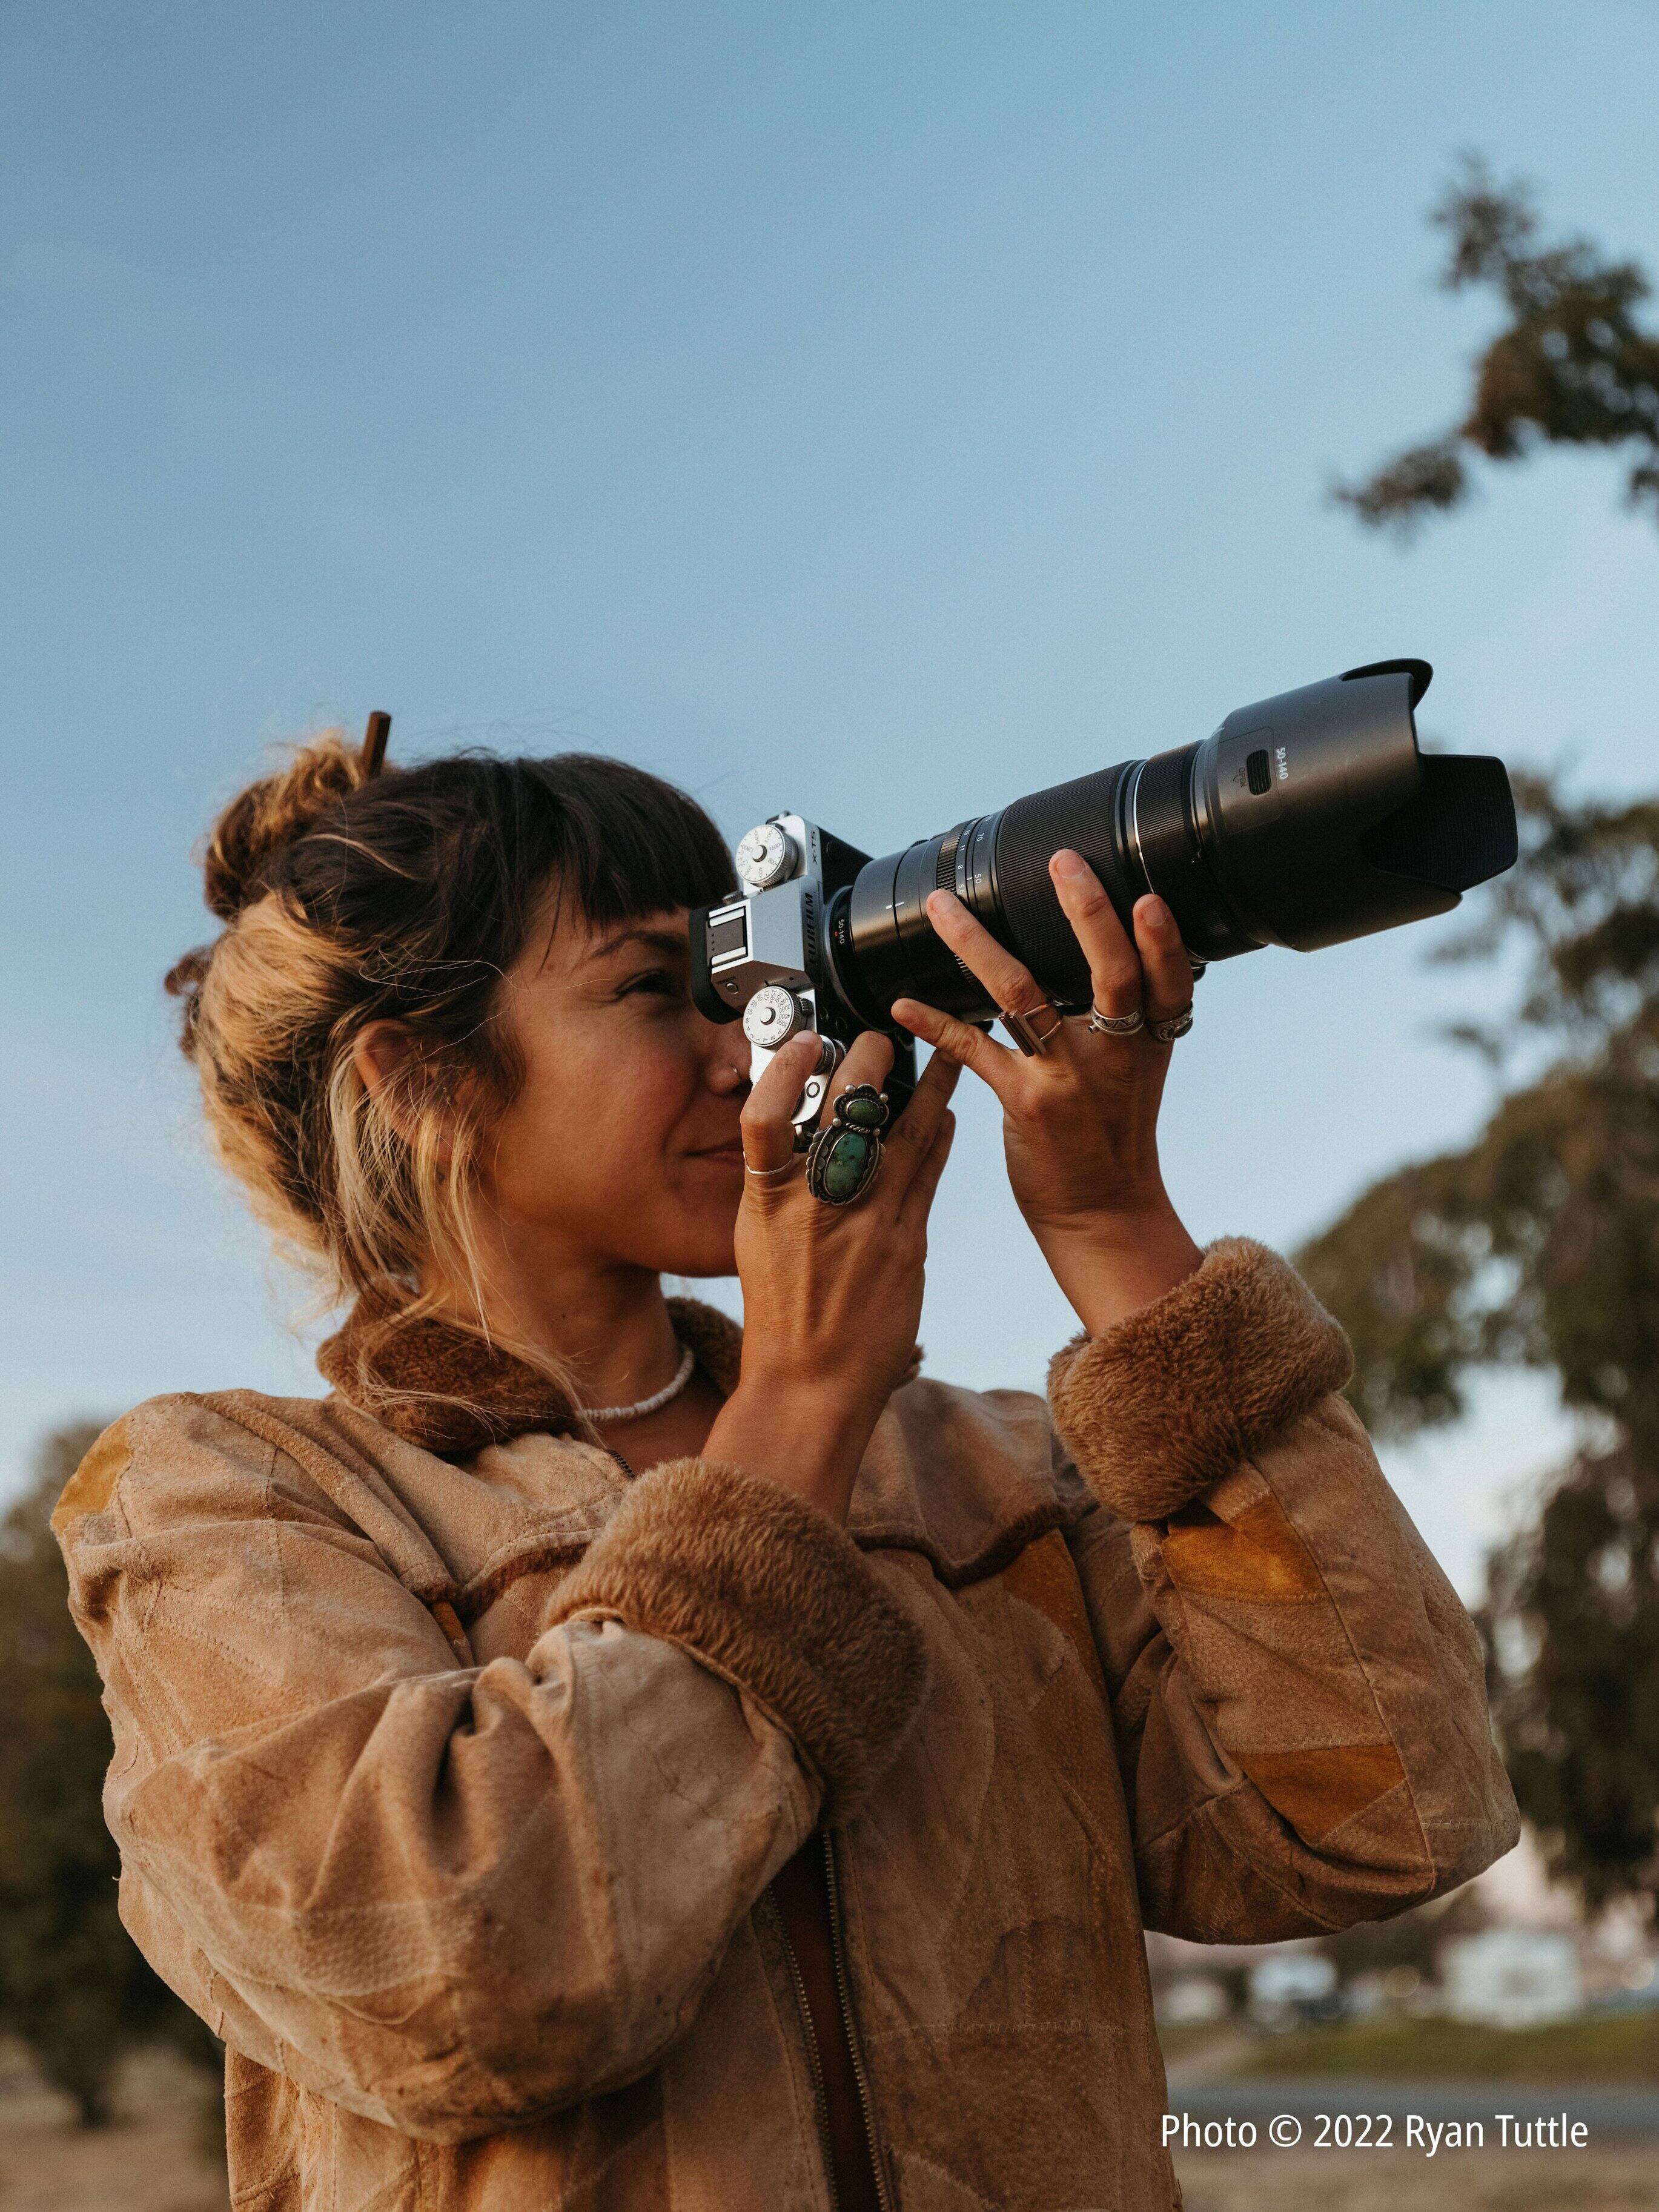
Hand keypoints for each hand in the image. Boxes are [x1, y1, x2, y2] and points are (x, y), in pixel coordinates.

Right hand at [704, 1031, 957, 1519]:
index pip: (765, 1116)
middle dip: (869, 1063)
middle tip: (882, 1037)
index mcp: (767, 1203)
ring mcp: (866, 1222)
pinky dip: (939, 1139)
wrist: (810, 1385)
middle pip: (847, 1112)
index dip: (783, 1070)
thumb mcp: (758, 1243)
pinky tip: (949, 1116)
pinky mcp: (906, 1244)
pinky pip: (928, 1175)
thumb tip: (804, 1138)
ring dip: (928, 1087)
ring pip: (904, 1134)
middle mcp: (816, 1206)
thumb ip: (781, 1188)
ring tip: (946, 1050)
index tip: (805, 1042)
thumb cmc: (781, 1319)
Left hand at [890, 851, 1201, 1336]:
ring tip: (947, 907)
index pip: (1169, 981)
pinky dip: (935, 1022)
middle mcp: (1114, 1054)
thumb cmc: (1112, 1136)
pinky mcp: (1026, 1103)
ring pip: (1023, 996)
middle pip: (1109, 974)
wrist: (1102, 1213)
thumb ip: (1124, 1017)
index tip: (1149, 896)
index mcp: (1147, 1042)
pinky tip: (906, 1004)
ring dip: (976, 946)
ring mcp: (1070, 1078)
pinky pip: (973, 1050)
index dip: (1163, 940)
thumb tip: (1102, 950)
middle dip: (1087, 914)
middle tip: (1063, 863)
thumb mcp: (1136, 1071)